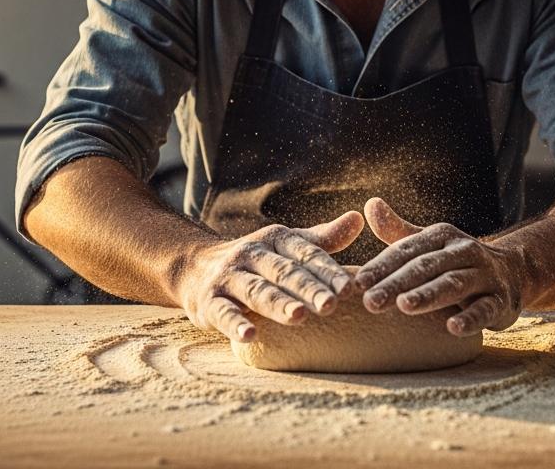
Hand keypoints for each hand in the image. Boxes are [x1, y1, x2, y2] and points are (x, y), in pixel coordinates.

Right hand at [177, 212, 363, 343]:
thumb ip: (322, 239)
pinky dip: (235, 324)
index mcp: (275, 239)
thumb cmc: (256, 261)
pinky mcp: (208, 301)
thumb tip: (358, 219)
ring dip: (278, 304)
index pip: (305, 254)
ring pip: (256, 291)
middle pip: (284, 272)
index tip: (349, 287)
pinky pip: (222, 313)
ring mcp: (228, 277)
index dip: (327, 271)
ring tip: (300, 317)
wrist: (196, 267)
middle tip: (331, 305)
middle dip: (308, 288)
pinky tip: (250, 336)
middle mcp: (251, 254)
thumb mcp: (286, 245)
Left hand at [354, 197, 524, 336]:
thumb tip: (370, 205)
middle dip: (397, 284)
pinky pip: (485, 309)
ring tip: (404, 306)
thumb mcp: (429, 245)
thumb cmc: (455, 261)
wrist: (512, 272)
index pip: (407, 250)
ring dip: (428, 295)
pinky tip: (453, 328)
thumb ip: (398, 232)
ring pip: (453, 283)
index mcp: (442, 236)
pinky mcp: (501, 300)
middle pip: (426, 267)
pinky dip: (470, 318)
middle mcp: (464, 251)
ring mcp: (485, 275)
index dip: (382, 265)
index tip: (359, 282)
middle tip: (370, 302)